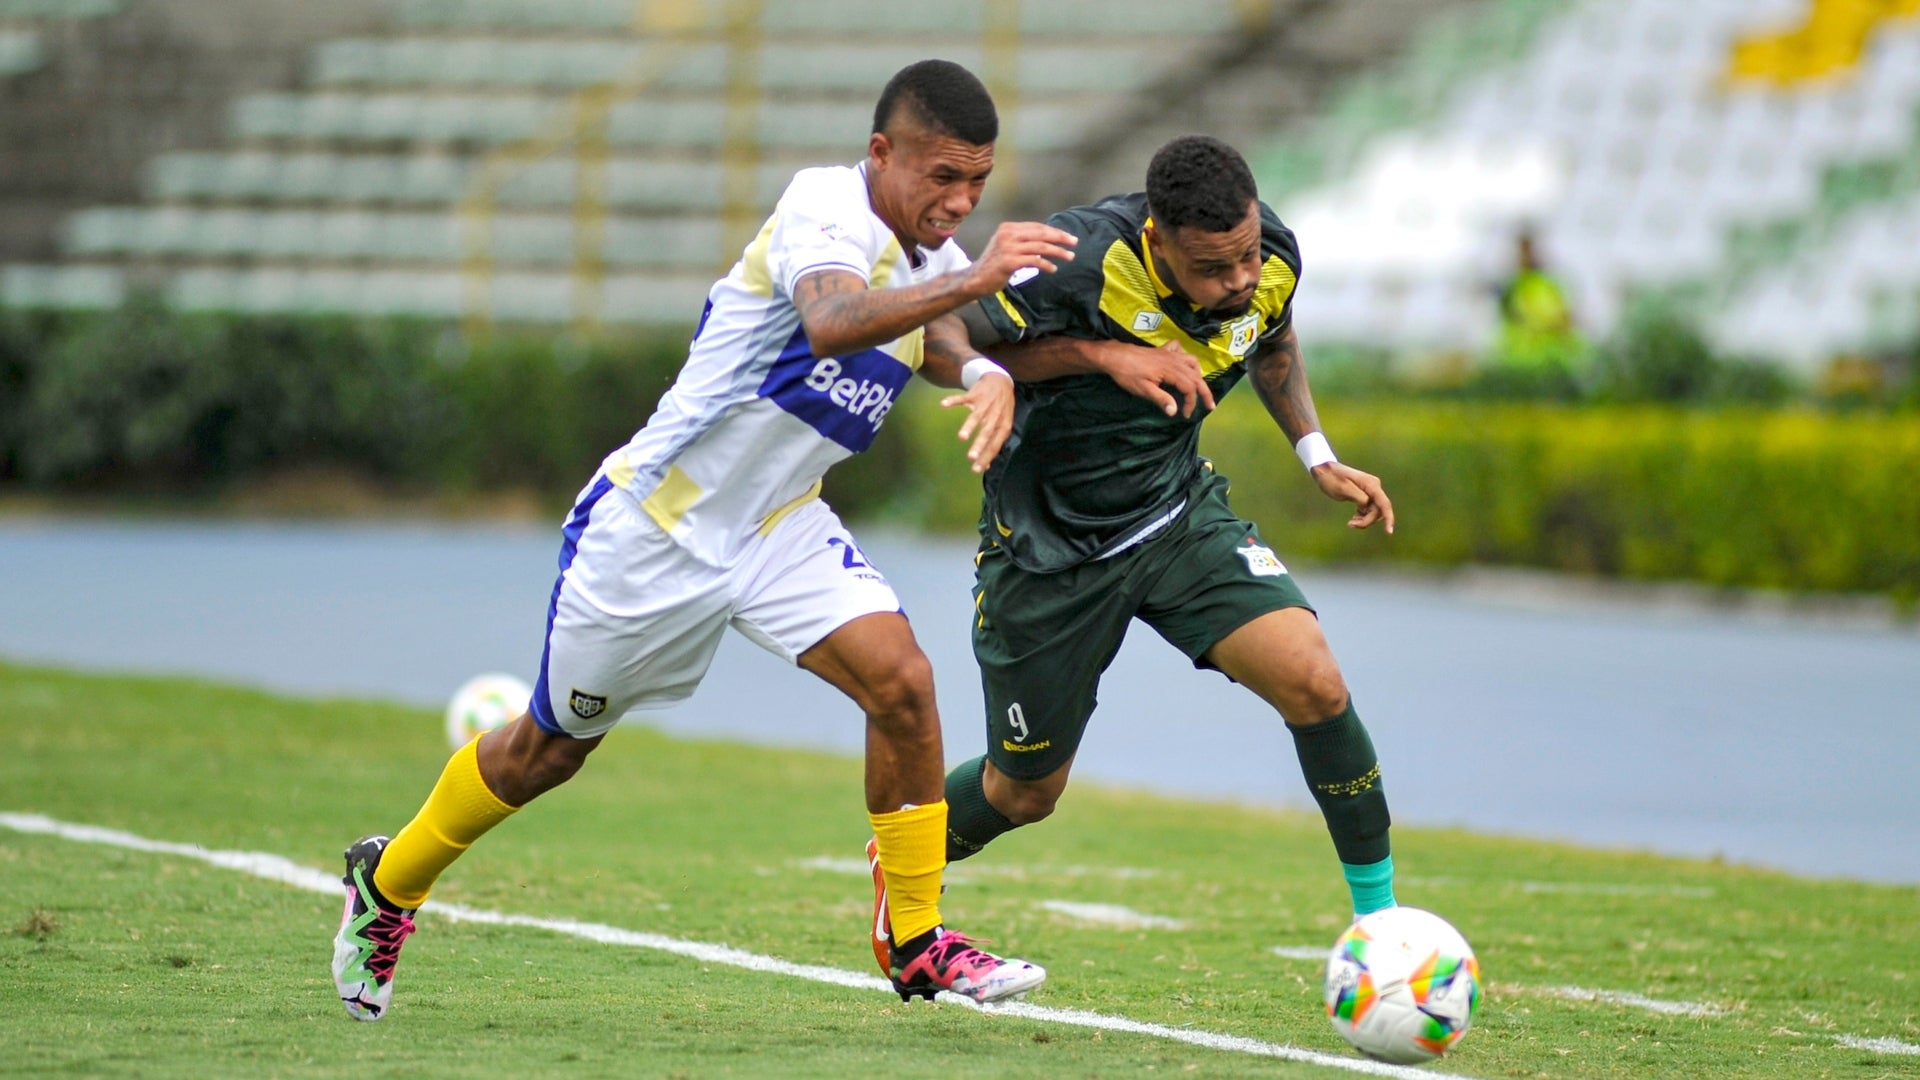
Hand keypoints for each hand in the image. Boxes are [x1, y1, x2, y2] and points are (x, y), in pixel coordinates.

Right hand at [942, 371, 1014, 472]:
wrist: (1000, 381)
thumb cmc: (1000, 408)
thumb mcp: (1002, 425)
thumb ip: (994, 444)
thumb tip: (987, 466)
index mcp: (1003, 426)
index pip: (995, 445)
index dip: (986, 457)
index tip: (976, 469)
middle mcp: (995, 415)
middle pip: (987, 432)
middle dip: (979, 445)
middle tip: (971, 457)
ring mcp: (985, 404)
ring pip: (977, 416)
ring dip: (969, 426)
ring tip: (962, 437)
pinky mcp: (975, 394)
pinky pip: (963, 398)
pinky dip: (953, 401)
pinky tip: (944, 405)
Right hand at [964, 221, 1077, 296]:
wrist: (976, 278)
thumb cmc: (995, 264)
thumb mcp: (1008, 246)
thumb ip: (1024, 241)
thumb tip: (1048, 241)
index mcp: (1008, 228)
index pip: (1037, 227)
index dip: (1054, 231)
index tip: (1067, 237)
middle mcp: (1008, 234)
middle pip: (1041, 234)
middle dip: (1060, 238)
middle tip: (1074, 243)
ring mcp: (1008, 248)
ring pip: (1040, 247)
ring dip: (1057, 252)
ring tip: (1069, 257)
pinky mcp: (1009, 261)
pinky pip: (1034, 261)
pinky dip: (1045, 265)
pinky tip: (1053, 269)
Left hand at [1101, 340, 1215, 417]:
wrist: (1115, 356)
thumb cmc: (1128, 374)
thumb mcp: (1143, 390)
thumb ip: (1161, 399)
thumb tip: (1174, 411)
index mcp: (1171, 371)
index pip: (1189, 388)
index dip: (1191, 403)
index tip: (1185, 415)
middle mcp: (1175, 360)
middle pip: (1196, 376)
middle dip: (1204, 392)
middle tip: (1210, 406)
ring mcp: (1170, 353)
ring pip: (1192, 362)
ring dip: (1198, 374)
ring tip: (1198, 386)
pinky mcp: (1163, 350)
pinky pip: (1180, 350)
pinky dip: (1185, 357)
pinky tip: (1182, 364)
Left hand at [1311, 462, 1394, 533]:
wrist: (1324, 470)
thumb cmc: (1331, 479)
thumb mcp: (1343, 489)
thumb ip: (1359, 497)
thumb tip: (1368, 505)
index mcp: (1371, 484)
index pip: (1384, 504)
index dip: (1388, 518)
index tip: (1389, 532)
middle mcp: (1374, 486)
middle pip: (1378, 510)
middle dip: (1367, 521)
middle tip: (1350, 524)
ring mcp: (1371, 490)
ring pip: (1374, 511)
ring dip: (1365, 520)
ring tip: (1350, 522)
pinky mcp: (1366, 494)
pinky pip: (1369, 509)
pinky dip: (1363, 516)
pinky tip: (1354, 519)